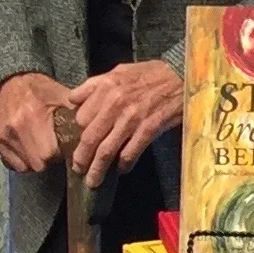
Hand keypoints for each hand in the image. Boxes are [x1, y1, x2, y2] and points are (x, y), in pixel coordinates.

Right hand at [0, 72, 71, 172]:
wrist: (10, 82)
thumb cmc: (40, 89)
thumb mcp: (61, 95)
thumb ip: (78, 113)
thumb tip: (92, 133)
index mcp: (33, 116)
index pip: (49, 154)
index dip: (59, 154)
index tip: (62, 146)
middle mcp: (15, 128)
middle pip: (38, 164)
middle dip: (48, 160)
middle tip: (52, 148)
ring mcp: (2, 136)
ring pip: (25, 166)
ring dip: (35, 161)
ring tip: (39, 146)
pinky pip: (13, 164)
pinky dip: (23, 160)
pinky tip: (28, 147)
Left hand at [71, 60, 183, 188]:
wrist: (181, 76)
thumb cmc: (150, 74)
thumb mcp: (118, 71)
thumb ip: (93, 85)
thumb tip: (72, 100)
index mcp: (106, 87)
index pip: (81, 118)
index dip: (77, 133)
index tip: (77, 143)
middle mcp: (115, 103)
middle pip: (89, 138)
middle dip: (81, 158)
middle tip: (78, 169)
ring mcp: (131, 118)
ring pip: (106, 150)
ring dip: (98, 169)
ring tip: (93, 180)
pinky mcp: (148, 129)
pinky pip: (130, 153)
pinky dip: (123, 164)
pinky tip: (120, 170)